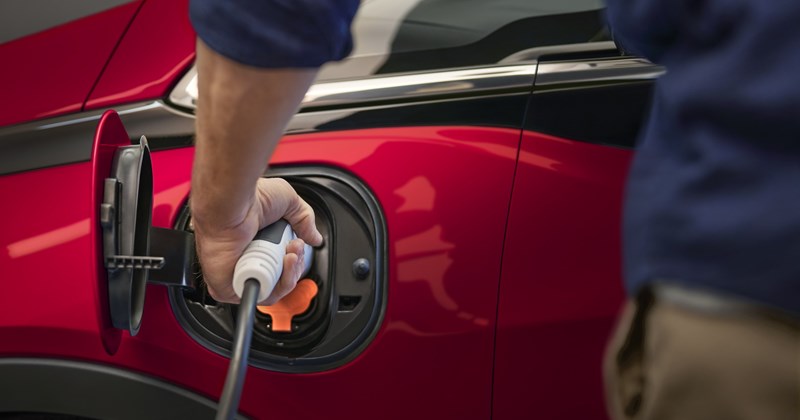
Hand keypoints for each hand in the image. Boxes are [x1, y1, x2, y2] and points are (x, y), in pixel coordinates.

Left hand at [192, 178, 322, 303]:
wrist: (232, 205)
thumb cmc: (250, 199)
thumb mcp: (288, 201)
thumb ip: (304, 219)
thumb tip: (315, 239)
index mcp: (255, 243)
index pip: (280, 264)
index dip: (295, 259)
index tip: (299, 243)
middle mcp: (245, 259)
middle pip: (280, 279)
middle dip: (295, 266)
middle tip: (296, 247)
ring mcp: (237, 275)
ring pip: (273, 290)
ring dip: (290, 275)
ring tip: (290, 254)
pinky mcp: (229, 288)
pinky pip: (260, 296)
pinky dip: (276, 286)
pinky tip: (280, 266)